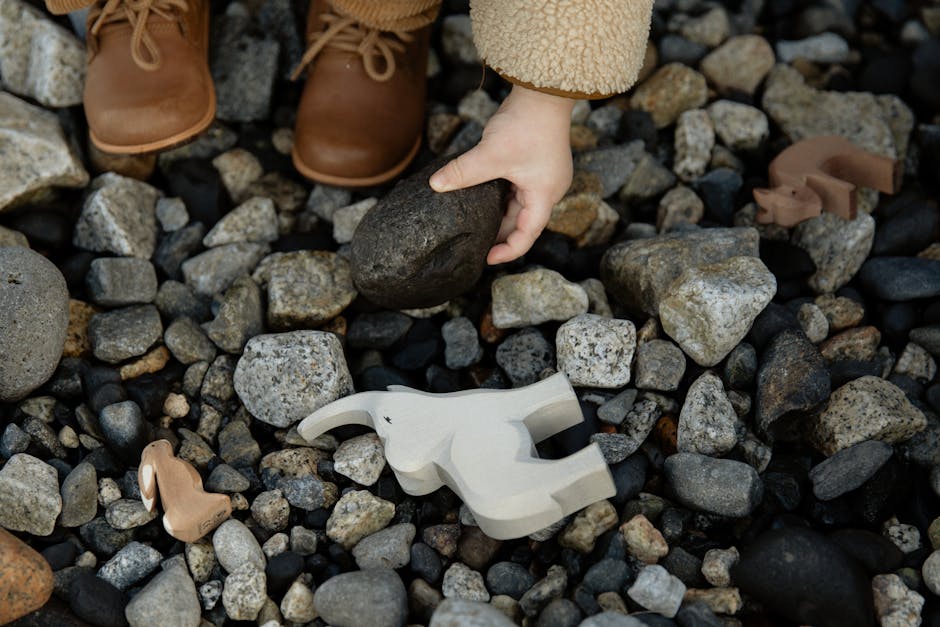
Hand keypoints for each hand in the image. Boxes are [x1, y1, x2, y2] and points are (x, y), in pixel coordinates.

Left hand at [429, 85, 574, 264]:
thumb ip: (463, 173)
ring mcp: (543, 175)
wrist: (543, 90)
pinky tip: (479, 196)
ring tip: (474, 223)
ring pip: (518, 204)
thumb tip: (435, 185)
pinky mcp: (535, 162)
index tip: (487, 258)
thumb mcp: (490, 154)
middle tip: (474, 241)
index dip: (508, 251)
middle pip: (522, 221)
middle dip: (499, 232)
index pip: (528, 235)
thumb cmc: (526, 124)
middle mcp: (548, 189)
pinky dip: (500, 195)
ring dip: (498, 213)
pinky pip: (516, 188)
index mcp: (545, 195)